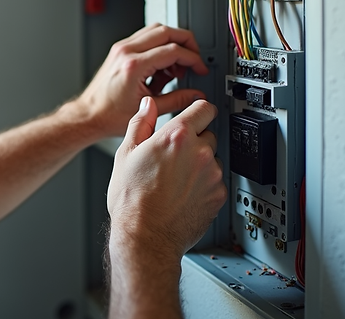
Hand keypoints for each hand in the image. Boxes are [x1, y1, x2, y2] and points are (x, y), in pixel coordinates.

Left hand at [73, 23, 209, 137]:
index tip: (200, 68)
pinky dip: (159, 45)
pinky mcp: (120, 49)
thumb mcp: (149, 110)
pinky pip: (145, 37)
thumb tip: (196, 96)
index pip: (173, 50)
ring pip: (156, 29)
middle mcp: (126, 51)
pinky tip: (162, 66)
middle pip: (166, 31)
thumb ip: (177, 100)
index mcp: (134, 66)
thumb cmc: (109, 116)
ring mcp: (122, 48)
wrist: (89, 115)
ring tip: (177, 66)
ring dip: (173, 42)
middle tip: (194, 59)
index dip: (193, 58)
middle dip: (187, 43)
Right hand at [106, 97, 226, 257]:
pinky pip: (216, 181)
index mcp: (176, 136)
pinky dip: (204, 185)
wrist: (146, 237)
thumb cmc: (132, 200)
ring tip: (176, 180)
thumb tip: (148, 106)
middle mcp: (199, 152)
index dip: (198, 110)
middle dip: (194, 141)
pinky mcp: (219, 195)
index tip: (196, 115)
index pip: (204, 108)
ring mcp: (212, 174)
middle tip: (174, 157)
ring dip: (200, 164)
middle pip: (208, 134)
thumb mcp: (126, 154)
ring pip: (212, 159)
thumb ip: (141, 123)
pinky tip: (184, 194)